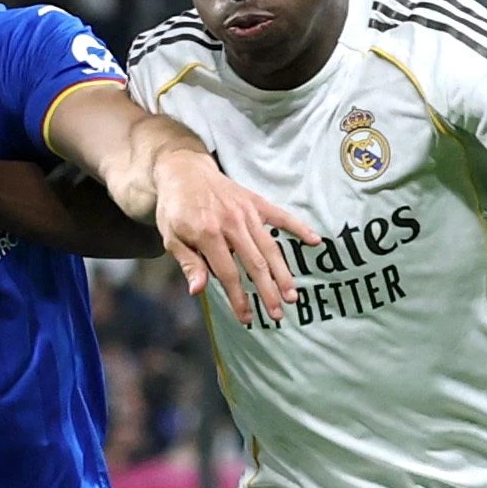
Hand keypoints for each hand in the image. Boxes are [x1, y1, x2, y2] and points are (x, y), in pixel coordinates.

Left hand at [150, 151, 318, 326]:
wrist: (183, 169)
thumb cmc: (175, 208)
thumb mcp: (171, 237)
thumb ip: (188, 263)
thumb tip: (198, 291)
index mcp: (208, 234)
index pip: (228, 274)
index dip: (239, 299)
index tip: (247, 318)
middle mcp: (231, 223)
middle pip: (255, 264)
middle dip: (268, 292)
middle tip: (278, 314)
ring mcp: (246, 212)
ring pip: (270, 247)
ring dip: (283, 273)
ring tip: (292, 295)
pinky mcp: (255, 202)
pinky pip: (281, 216)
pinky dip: (299, 227)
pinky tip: (315, 241)